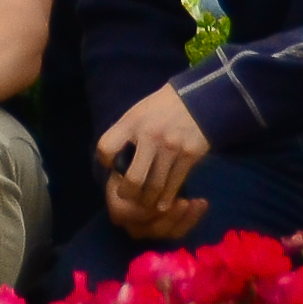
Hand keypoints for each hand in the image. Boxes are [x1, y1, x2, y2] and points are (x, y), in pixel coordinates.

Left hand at [94, 83, 210, 242]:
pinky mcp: (189, 156)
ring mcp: (171, 148)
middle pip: (133, 178)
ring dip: (148, 200)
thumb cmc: (161, 108)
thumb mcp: (137, 113)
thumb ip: (125, 134)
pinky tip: (163, 204)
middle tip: (126, 196)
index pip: (106, 148)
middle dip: (128, 193)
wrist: (197, 99)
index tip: (111, 166)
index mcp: (131, 123)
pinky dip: (167, 198)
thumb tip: (114, 161)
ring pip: (155, 186)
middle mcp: (150, 136)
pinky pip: (175, 184)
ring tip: (145, 203)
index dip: (105, 161)